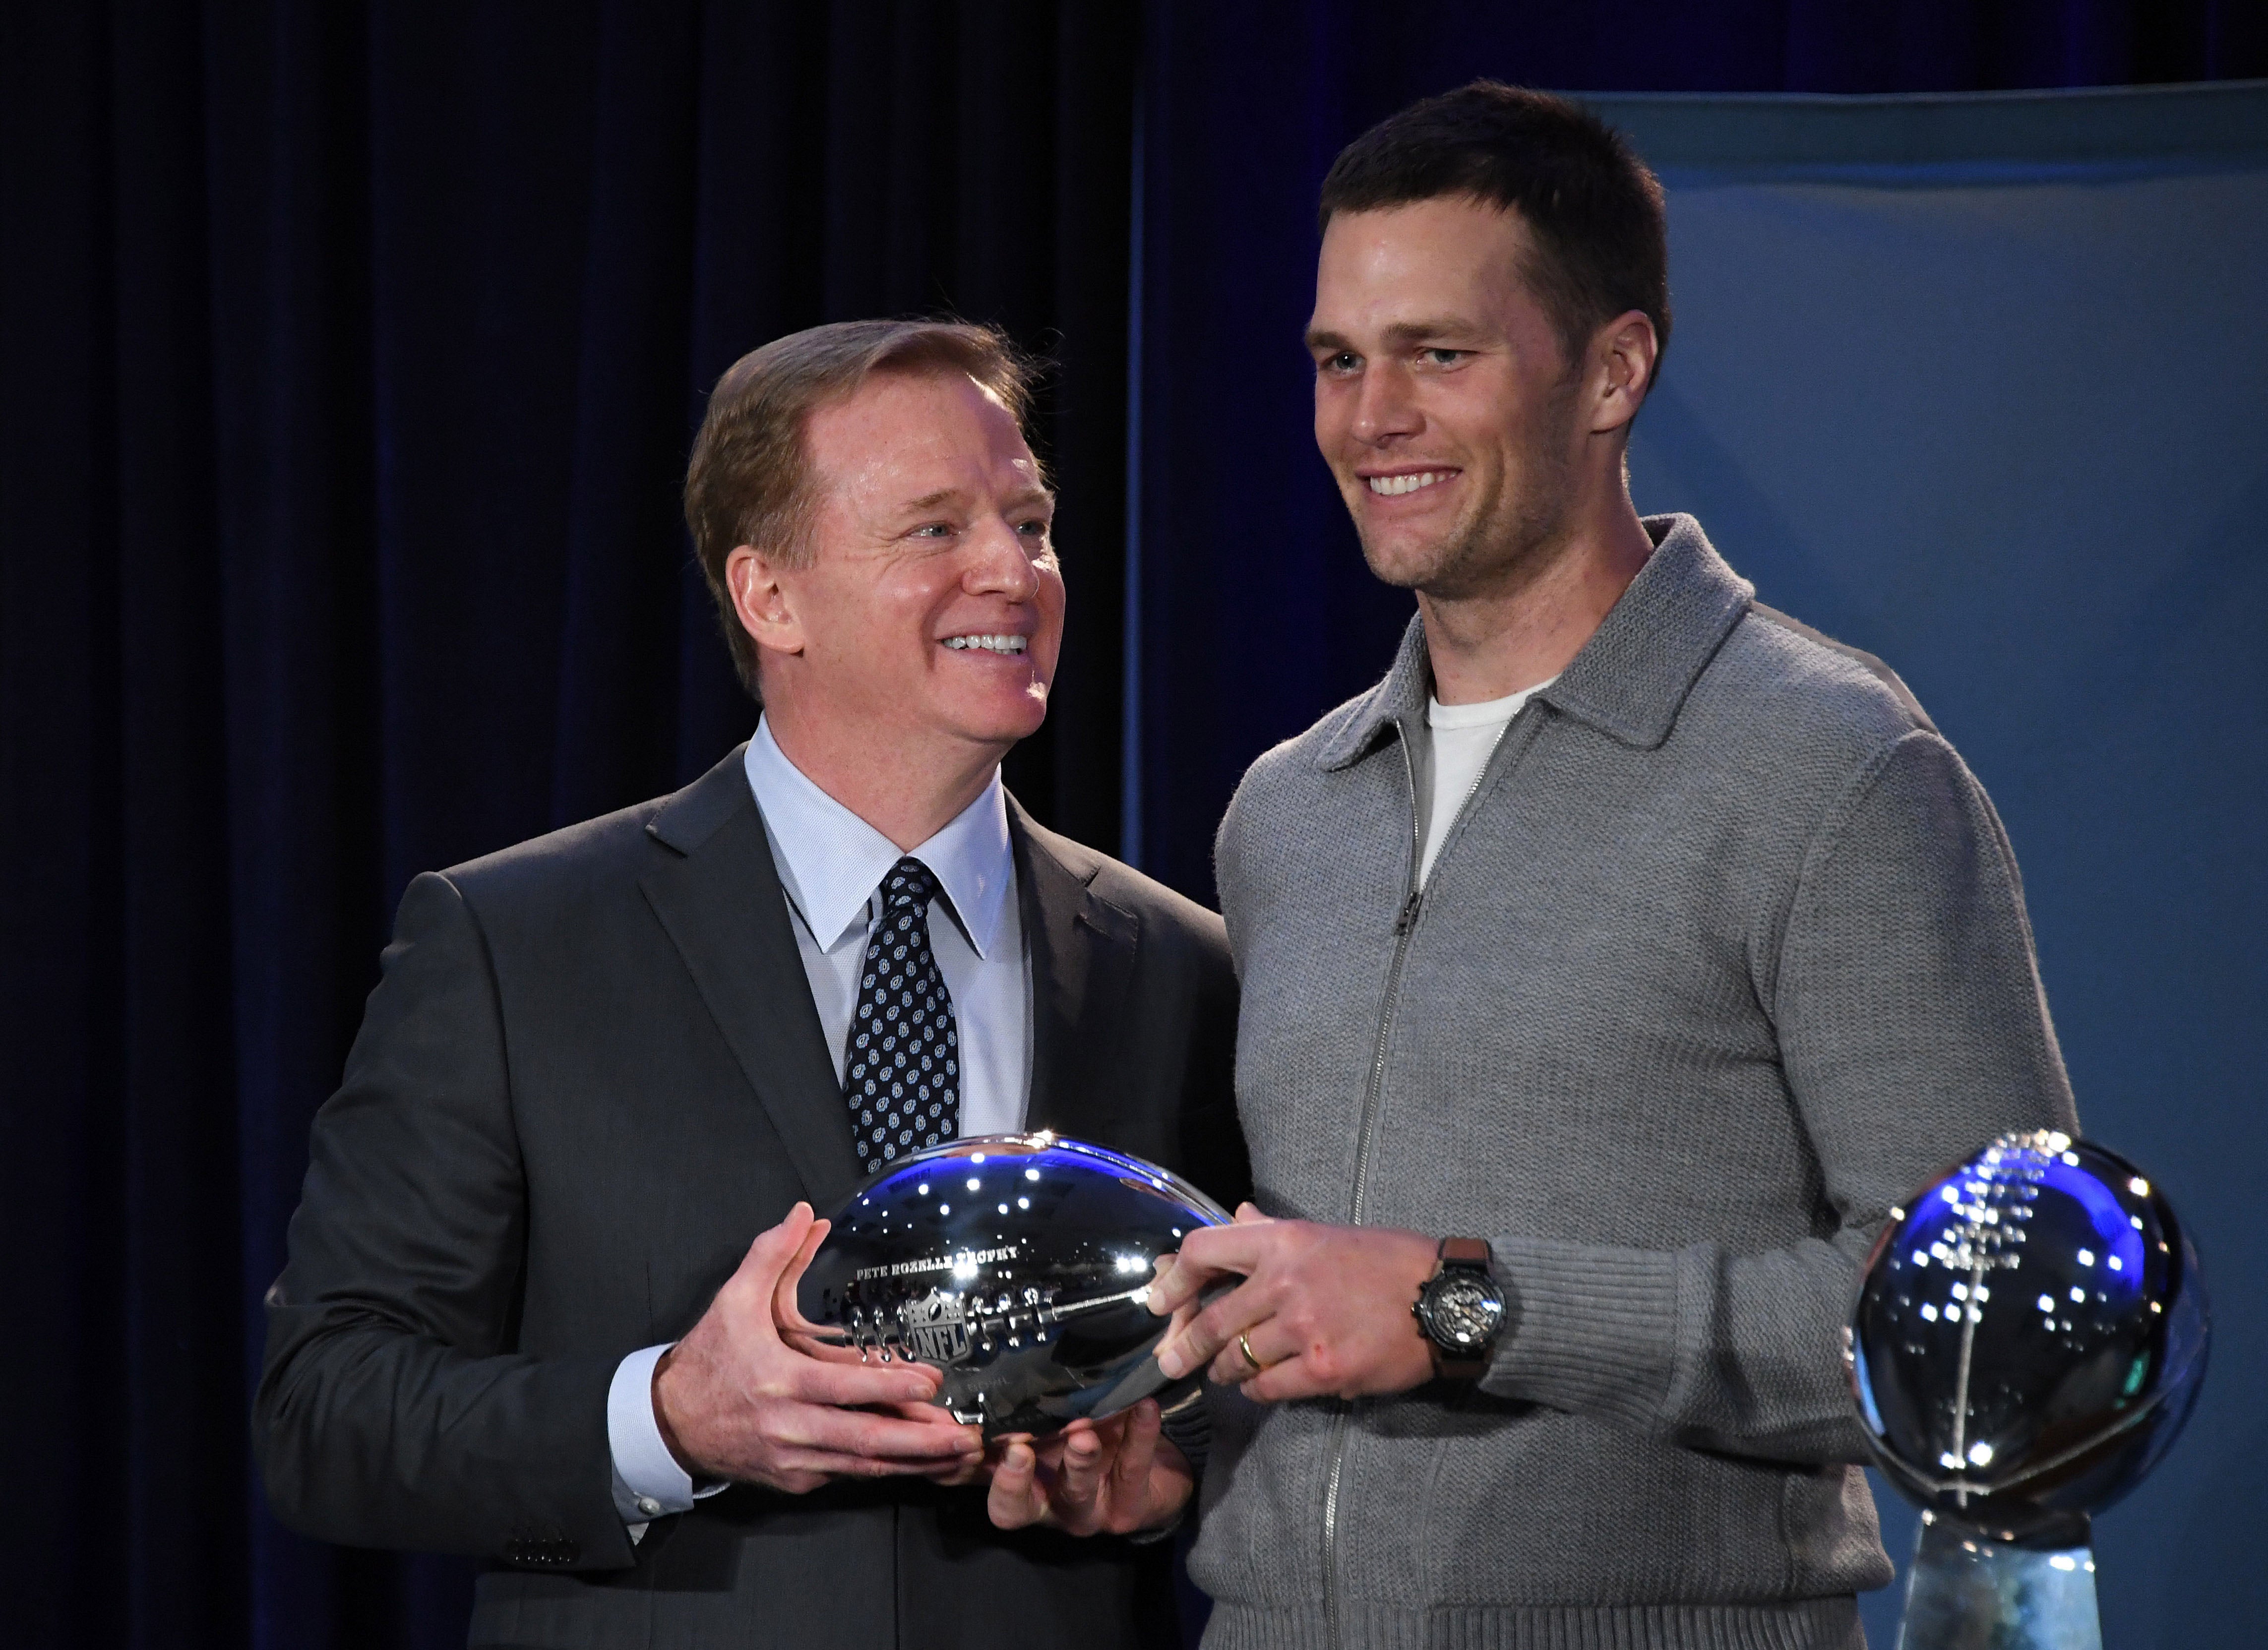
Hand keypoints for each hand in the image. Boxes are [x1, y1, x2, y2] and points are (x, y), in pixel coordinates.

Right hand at [653, 1202, 984, 1491]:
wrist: (671, 1422)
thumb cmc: (710, 1358)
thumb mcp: (735, 1300)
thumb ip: (772, 1254)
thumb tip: (805, 1213)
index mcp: (779, 1381)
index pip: (843, 1388)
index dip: (888, 1388)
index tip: (929, 1383)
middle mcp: (790, 1427)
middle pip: (864, 1440)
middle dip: (919, 1442)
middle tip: (963, 1437)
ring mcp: (794, 1459)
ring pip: (863, 1466)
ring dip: (913, 1463)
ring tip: (957, 1456)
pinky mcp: (796, 1480)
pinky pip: (847, 1475)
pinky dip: (884, 1470)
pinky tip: (920, 1463)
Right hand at [984, 1399, 1194, 1535]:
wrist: (1156, 1475)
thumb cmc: (1092, 1445)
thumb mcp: (1052, 1434)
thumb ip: (1021, 1419)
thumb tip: (972, 1387)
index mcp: (1022, 1485)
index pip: (979, 1480)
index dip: (969, 1471)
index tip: (968, 1442)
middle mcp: (1048, 1506)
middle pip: (1016, 1508)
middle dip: (1013, 1480)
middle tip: (1018, 1448)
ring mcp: (1089, 1511)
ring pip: (1076, 1491)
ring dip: (1077, 1461)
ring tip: (1082, 1434)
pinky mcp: (1129, 1507)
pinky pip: (1132, 1470)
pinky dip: (1139, 1436)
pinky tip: (1143, 1407)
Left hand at [1146, 1204, 1438, 1401]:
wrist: (1444, 1299)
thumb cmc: (1388, 1261)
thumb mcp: (1326, 1235)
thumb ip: (1274, 1231)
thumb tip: (1237, 1215)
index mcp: (1284, 1242)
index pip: (1204, 1251)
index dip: (1171, 1278)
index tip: (1156, 1298)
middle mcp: (1285, 1283)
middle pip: (1209, 1320)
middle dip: (1183, 1345)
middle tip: (1171, 1360)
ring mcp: (1303, 1330)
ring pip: (1236, 1359)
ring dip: (1223, 1370)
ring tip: (1222, 1372)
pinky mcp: (1323, 1371)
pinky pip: (1267, 1388)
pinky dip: (1256, 1390)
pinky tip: (1260, 1387)